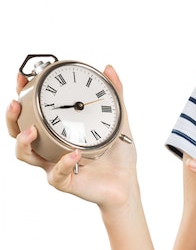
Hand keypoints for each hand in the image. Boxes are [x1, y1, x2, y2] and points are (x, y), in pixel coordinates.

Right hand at [7, 65, 137, 209]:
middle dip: (12, 117)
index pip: (34, 111)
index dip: (23, 95)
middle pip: (18, 132)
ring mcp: (54, 164)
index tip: (23, 78)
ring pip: (26, 155)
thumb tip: (109, 68)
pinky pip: (57, 174)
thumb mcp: (119, 119)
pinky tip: (74, 153)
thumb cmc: (118, 152)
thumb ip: (115, 94)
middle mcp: (51, 147)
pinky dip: (64, 162)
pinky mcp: (65, 181)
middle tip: (16, 103)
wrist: (127, 181)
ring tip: (32, 131)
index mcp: (59, 130)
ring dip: (24, 142)